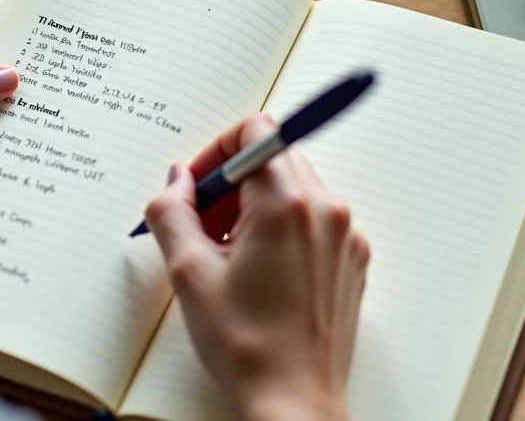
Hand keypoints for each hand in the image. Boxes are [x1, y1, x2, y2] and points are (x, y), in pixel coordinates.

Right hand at [143, 113, 369, 420]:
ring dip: (254, 206)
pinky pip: (313, 219)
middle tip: (202, 224)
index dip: (216, 152)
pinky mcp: (352, 259)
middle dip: (231, 183)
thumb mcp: (188, 272)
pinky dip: (281, 229)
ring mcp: (344, 235)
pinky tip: (256, 271)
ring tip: (227, 255)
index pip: (254, 130)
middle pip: (273, 158)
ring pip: (294, 188)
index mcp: (285, 203)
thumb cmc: (247, 345)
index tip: (197, 186)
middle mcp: (325, 209)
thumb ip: (172, 212)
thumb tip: (175, 182)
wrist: (293, 402)